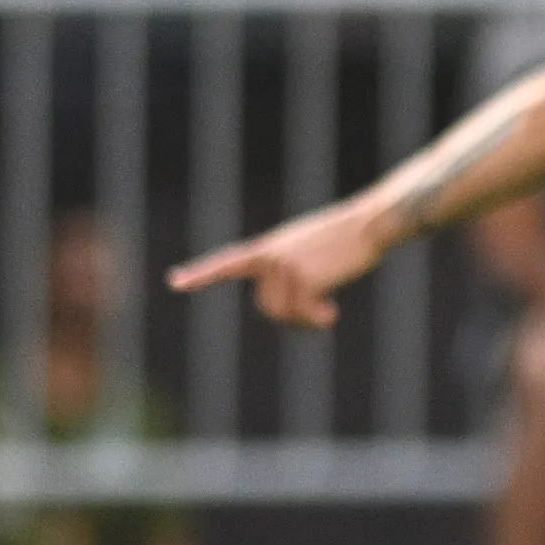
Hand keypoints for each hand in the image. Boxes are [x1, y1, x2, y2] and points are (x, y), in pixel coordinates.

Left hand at [168, 202, 395, 326]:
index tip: (174, 281)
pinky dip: (318, 319)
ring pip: (283, 312)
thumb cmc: (348, 237)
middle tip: (316, 318)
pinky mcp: (303, 277)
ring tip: (326, 313)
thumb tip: (287, 305)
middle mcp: (270, 257)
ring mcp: (285, 266)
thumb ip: (290, 268)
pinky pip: (303, 312)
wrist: (369, 223)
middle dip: (289, 317)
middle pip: (266, 305)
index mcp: (269, 247)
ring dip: (305, 320)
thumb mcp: (309, 246)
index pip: (228, 262)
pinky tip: (332, 314)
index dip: (201, 274)